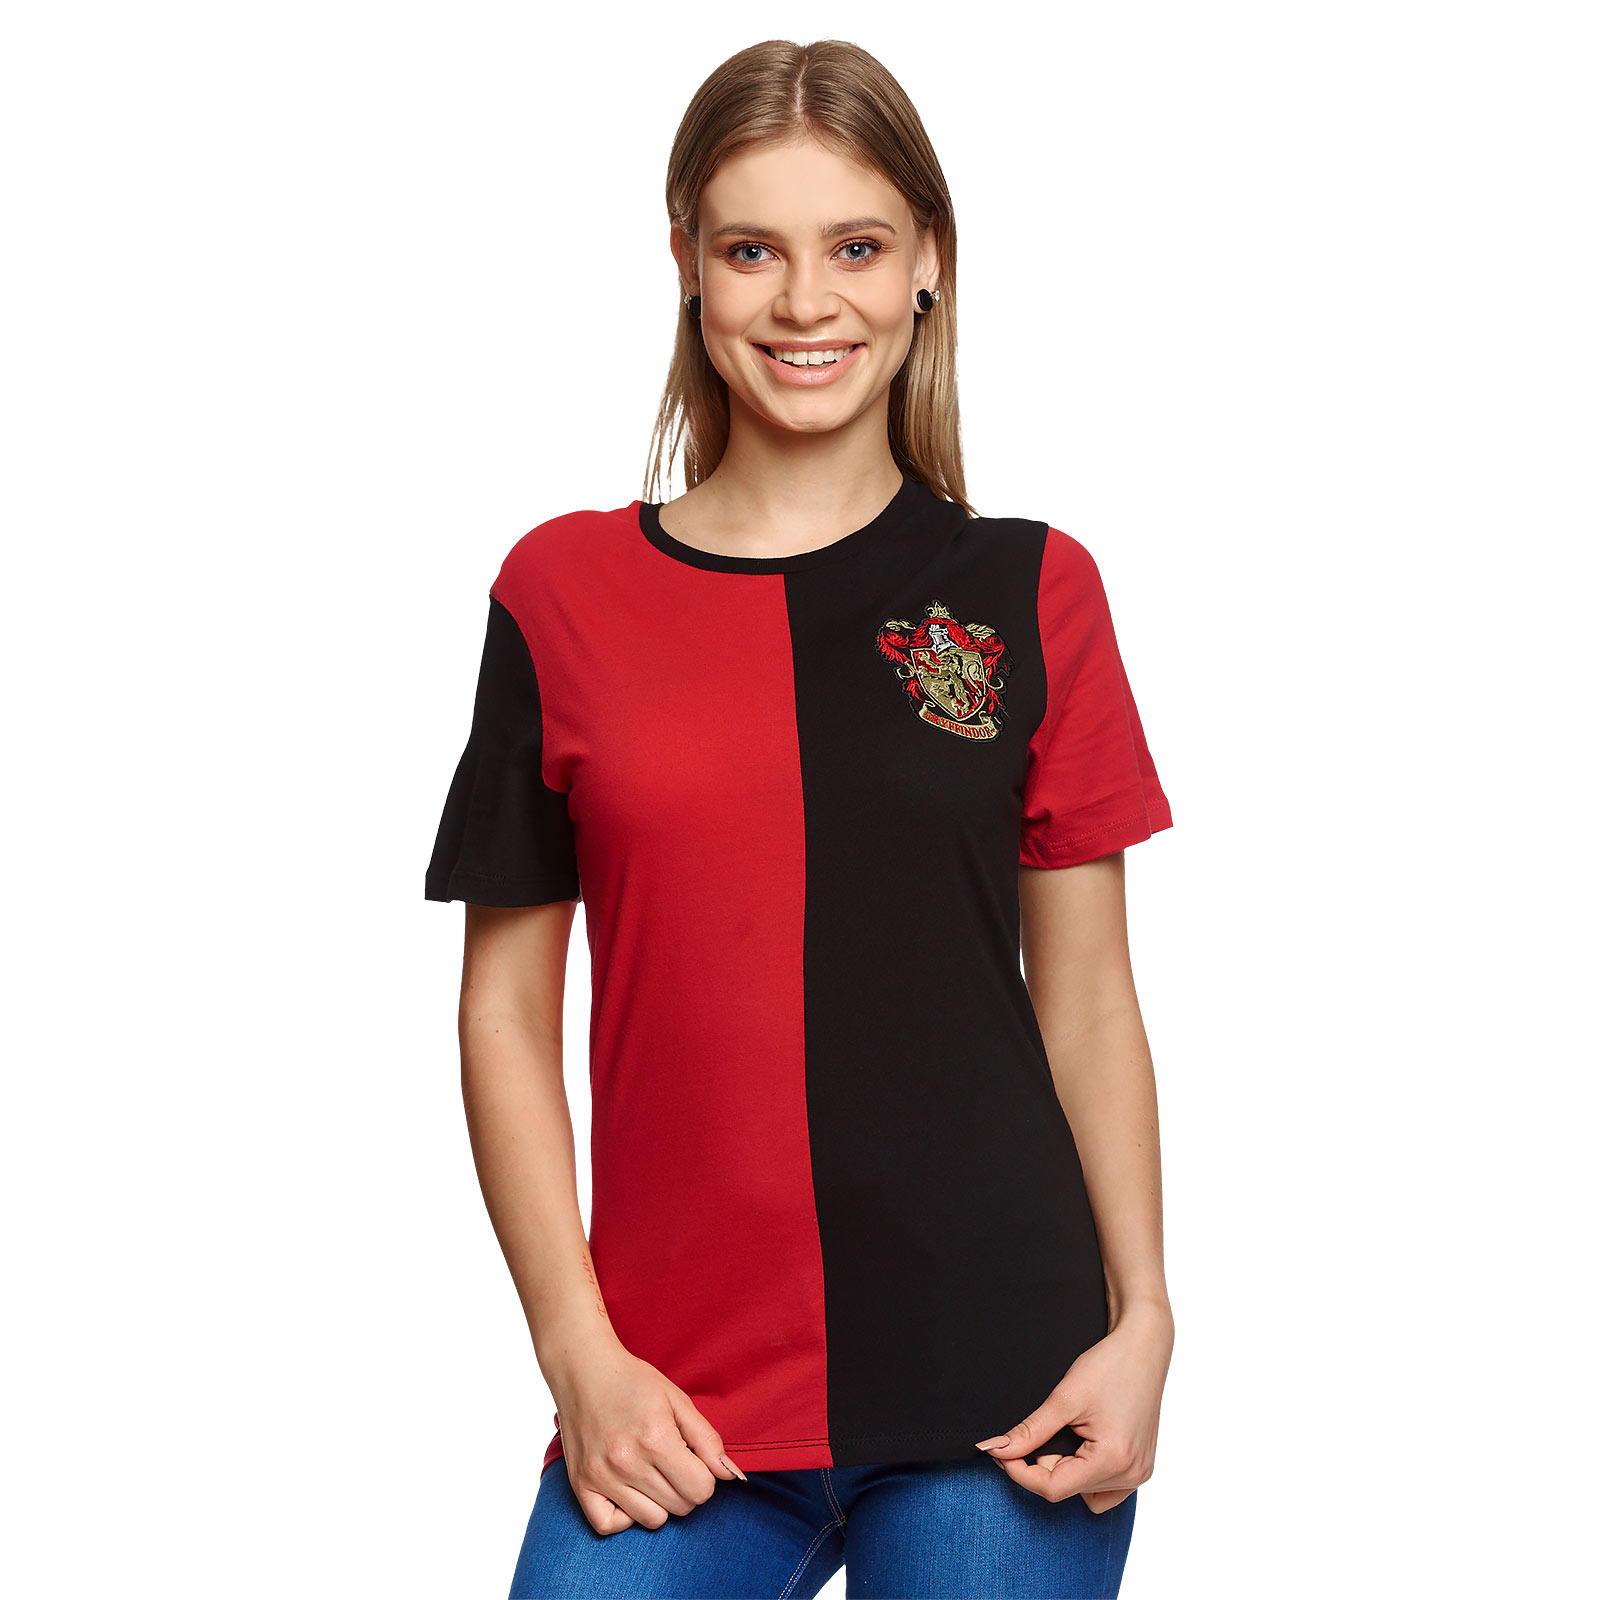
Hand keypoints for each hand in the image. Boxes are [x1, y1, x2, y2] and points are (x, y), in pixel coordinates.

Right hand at [546, 1340, 746, 1534]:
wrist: (583, 1370)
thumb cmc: (633, 1382)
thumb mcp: (677, 1400)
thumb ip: (707, 1439)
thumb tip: (730, 1474)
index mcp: (656, 1438)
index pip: (701, 1489)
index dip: (705, 1476)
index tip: (693, 1459)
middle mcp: (627, 1462)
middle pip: (680, 1506)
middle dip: (685, 1487)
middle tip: (672, 1461)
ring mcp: (601, 1476)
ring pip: (651, 1520)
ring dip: (659, 1501)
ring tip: (651, 1472)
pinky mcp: (580, 1485)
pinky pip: (609, 1526)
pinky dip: (624, 1516)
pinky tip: (628, 1492)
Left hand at [975, 1300, 1173, 1511]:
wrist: (1143, 1349)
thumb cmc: (1109, 1366)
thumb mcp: (1064, 1398)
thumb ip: (1029, 1431)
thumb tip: (995, 1449)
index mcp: (1114, 1460)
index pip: (1053, 1488)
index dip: (1020, 1472)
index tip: (1001, 1452)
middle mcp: (1131, 1475)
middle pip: (1068, 1490)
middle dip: (1043, 1465)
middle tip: (1039, 1430)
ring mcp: (1139, 1474)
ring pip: (1084, 1493)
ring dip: (1066, 1472)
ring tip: (1068, 1434)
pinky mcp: (1141, 1468)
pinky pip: (1105, 1489)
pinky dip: (1087, 1474)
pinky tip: (1084, 1447)